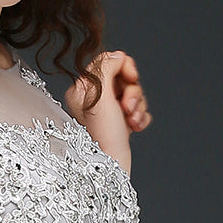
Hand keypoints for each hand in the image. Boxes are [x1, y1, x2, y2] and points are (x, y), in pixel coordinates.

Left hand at [64, 49, 152, 169]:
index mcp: (82, 89)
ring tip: (130, 121)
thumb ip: (107, 67)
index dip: (124, 67)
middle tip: (127, 107)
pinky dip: (140, 118)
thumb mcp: (100, 94)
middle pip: (124, 78)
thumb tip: (118, 54)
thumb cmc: (102, 134)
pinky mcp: (121, 123)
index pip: (108, 61)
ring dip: (138, 107)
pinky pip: (139, 110)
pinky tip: (134, 128)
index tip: (131, 78)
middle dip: (132, 92)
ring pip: (134, 94)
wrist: (110, 167)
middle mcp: (93, 99)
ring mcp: (109, 112)